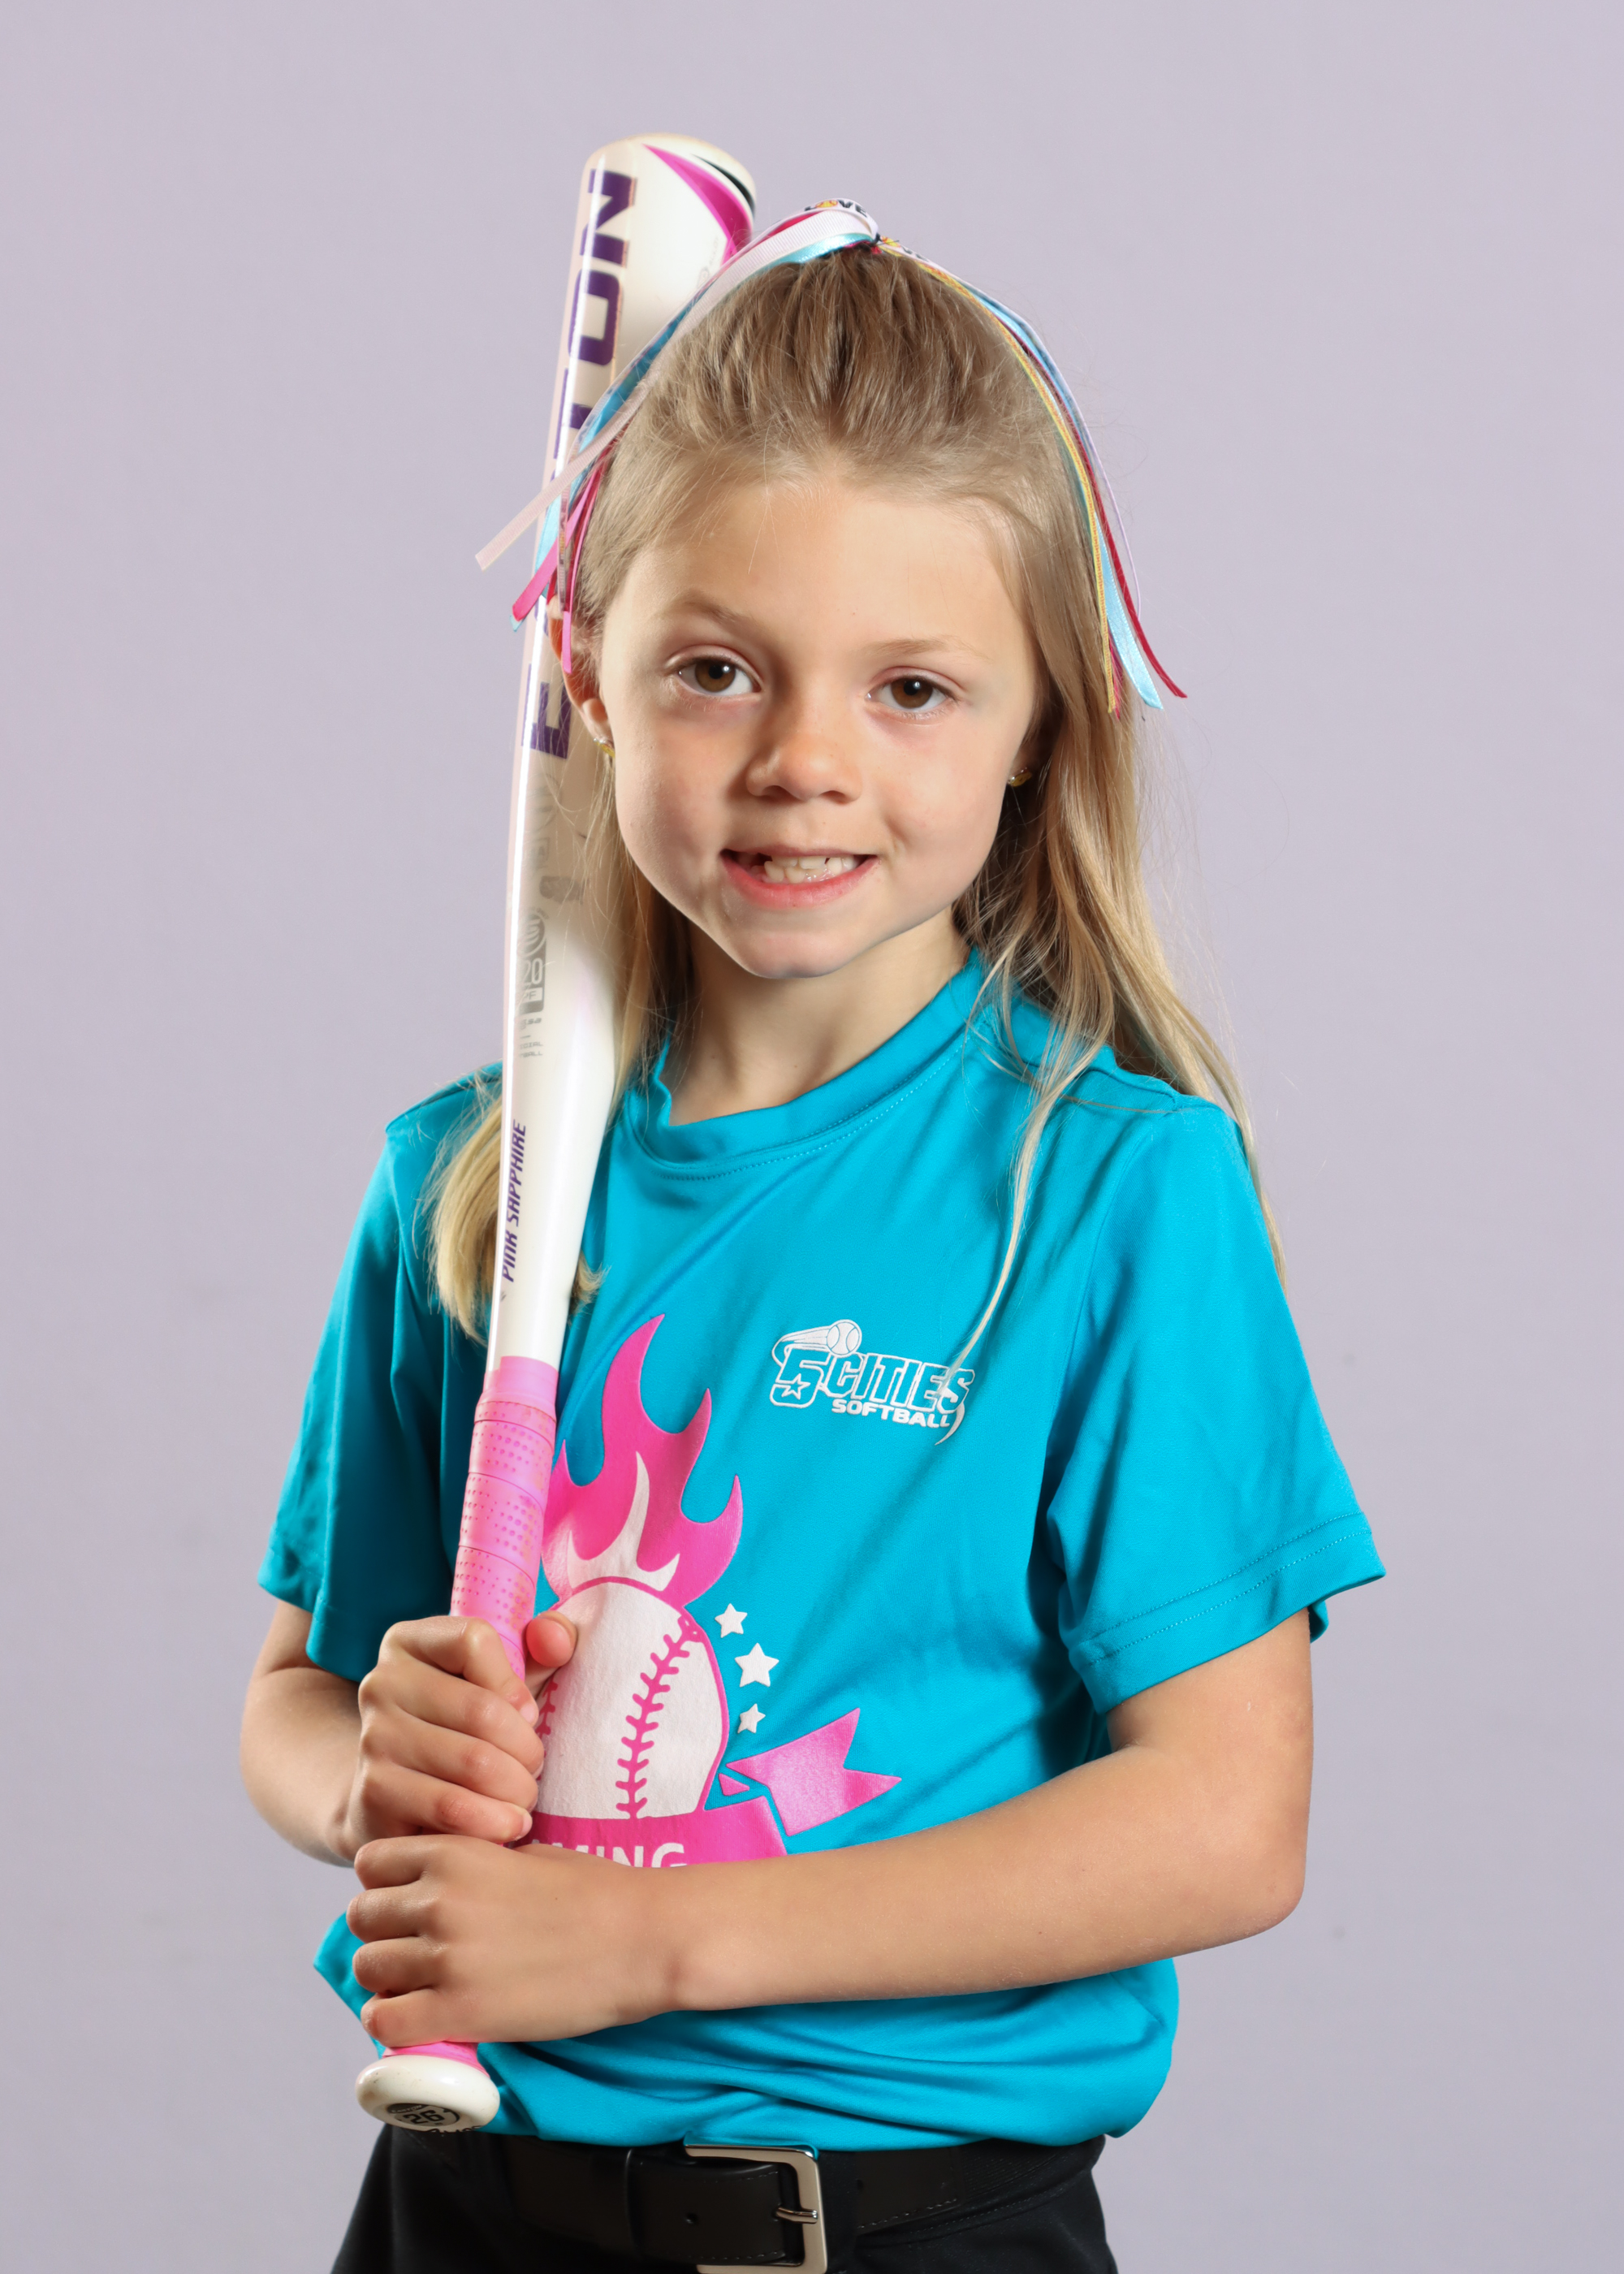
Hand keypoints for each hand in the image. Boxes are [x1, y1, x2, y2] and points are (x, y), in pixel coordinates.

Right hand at [339, 1611, 576, 1857]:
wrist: (393, 1803)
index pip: (474, 1640)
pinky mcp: (374, 1792)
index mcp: (408, 1643)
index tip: (527, 1716)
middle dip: (527, 1750)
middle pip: (483, 1710)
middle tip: (534, 1771)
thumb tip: (556, 1637)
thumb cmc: (464, 1733)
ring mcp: (373, 1737)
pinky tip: (507, 1826)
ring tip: (524, 1799)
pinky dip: (493, 1822)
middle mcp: (381, 1683)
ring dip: (516, 1789)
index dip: (515, 1685)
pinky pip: (452, 1808)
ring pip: (474, 1762)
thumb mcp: (502, 1682)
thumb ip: (543, 1647)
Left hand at [348, 1835, 679, 2045]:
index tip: (407, 1903)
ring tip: (422, 1987)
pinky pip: (385, 2022)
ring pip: (368, 1969)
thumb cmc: (595, 1892)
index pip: (370, 1864)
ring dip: (388, 1979)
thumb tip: (443, 1885)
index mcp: (454, 1852)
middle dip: (382, 1932)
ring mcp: (445, 1957)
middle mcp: (438, 1899)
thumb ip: (472, 1863)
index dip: (385, 1884)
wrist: (641, 1937)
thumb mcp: (524, 1852)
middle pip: (361, 1917)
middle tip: (415, 1949)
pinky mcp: (459, 2011)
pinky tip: (421, 2019)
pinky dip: (394, 2023)